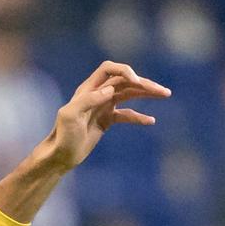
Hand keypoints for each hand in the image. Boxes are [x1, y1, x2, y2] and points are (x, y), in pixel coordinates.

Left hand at [43, 61, 168, 169]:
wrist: (59, 156)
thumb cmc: (62, 136)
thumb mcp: (70, 116)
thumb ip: (88, 100)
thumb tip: (110, 90)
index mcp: (88, 89)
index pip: (109, 69)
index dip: (125, 71)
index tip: (136, 81)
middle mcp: (97, 94)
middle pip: (124, 81)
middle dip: (144, 84)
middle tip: (163, 91)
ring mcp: (103, 107)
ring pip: (129, 95)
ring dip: (146, 93)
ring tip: (165, 94)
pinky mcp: (106, 121)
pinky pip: (126, 115)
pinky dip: (138, 117)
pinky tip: (150, 121)